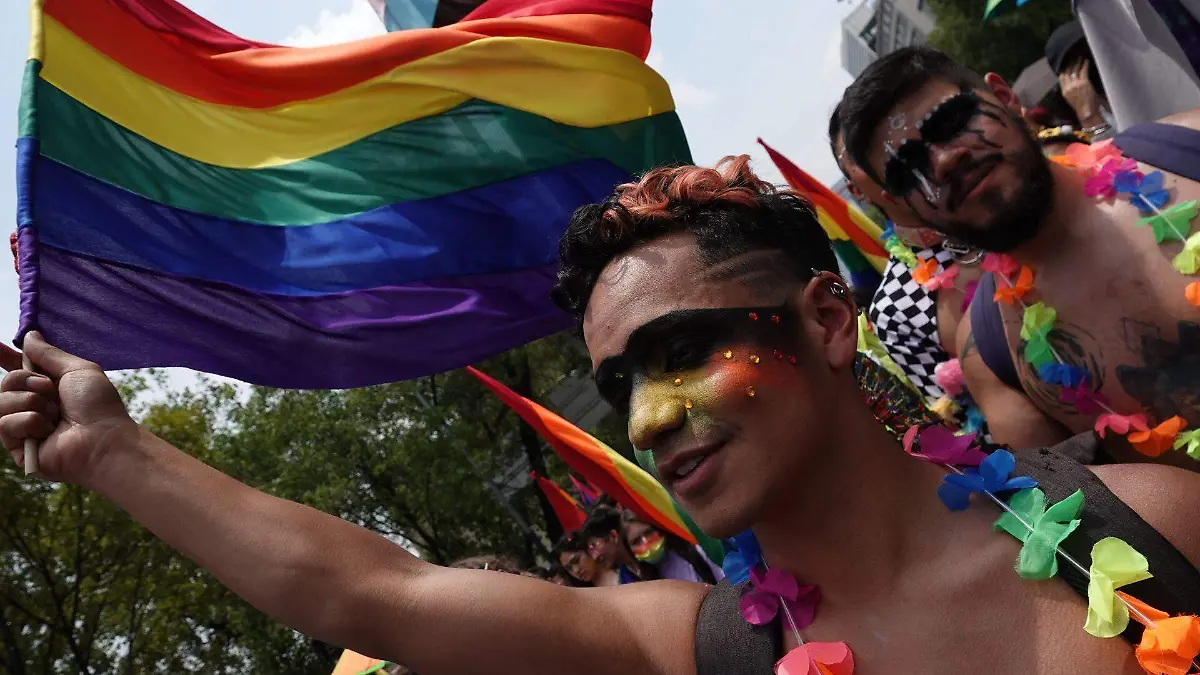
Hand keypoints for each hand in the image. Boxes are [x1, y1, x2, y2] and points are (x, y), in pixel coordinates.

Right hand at [0, 332, 136, 484]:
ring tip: (53, 413)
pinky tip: (47, 430)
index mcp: (51, 388)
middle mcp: (36, 407)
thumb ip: (49, 354)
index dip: (6, 358)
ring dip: (29, 401)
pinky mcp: (19, 448)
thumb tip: (30, 336)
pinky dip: (28, 422)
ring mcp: (26, 428)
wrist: (103, 439)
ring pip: (1, 402)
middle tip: (48, 387)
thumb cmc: (98, 405)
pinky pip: (5, 424)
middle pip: (6, 383)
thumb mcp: (77, 370)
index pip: (19, 371)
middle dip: (24, 379)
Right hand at [1058, 58, 1104, 128]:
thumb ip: (1070, 89)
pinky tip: (1086, 61)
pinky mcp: (1084, 83)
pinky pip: (1083, 71)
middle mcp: (1068, 87)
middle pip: (1067, 72)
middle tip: (1073, 57)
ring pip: (1074, 70)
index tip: (1066, 63)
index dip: (1063, 69)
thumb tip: (1069, 81)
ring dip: (1077, 62)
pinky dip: (1085, 64)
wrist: (1088, 114)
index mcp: (1064, 91)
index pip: (1061, 77)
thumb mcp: (1071, 99)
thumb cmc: (1082, 107)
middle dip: (1069, 64)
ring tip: (1079, 56)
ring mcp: (1076, 85)